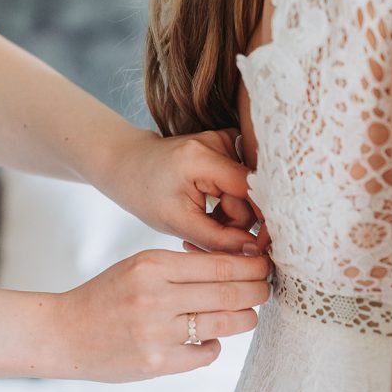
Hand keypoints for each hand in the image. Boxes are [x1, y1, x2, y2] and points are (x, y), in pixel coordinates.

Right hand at [51, 247, 272, 382]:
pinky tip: (208, 339)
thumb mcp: (139, 267)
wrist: (65, 332)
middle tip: (266, 290)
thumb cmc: (107, 295)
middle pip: (230, 293)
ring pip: (224, 324)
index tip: (265, 267)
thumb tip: (237, 270)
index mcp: (153, 265)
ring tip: (248, 315)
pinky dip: (214, 346)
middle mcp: (156, 297)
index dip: (252, 266)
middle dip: (258, 291)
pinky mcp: (157, 363)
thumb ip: (181, 268)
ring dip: (245, 319)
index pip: (220, 264)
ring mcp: (157, 333)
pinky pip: (206, 354)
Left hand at [101, 127, 264, 254]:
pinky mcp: (229, 145)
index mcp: (203, 157)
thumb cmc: (145, 193)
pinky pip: (244, 184)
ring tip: (204, 224)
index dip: (261, 223)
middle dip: (237, 224)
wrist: (130, 165)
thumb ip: (218, 239)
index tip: (257, 249)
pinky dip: (231, 203)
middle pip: (252, 195)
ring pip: (250, 193)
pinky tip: (211, 210)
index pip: (253, 191)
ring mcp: (227, 140)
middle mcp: (220, 141)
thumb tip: (256, 252)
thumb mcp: (177, 223)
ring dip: (232, 215)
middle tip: (209, 240)